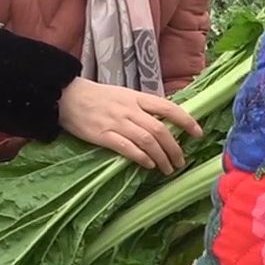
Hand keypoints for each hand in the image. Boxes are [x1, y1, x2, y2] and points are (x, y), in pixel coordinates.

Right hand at [58, 78, 202, 173]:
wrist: (66, 96)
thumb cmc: (97, 97)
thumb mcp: (123, 95)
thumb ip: (141, 107)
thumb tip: (164, 122)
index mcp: (136, 97)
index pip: (167, 108)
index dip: (186, 120)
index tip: (198, 133)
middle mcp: (129, 109)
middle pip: (160, 129)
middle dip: (174, 148)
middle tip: (181, 161)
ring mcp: (116, 122)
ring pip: (147, 141)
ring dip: (161, 157)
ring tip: (167, 169)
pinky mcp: (103, 135)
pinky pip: (127, 148)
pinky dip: (141, 158)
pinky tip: (149, 165)